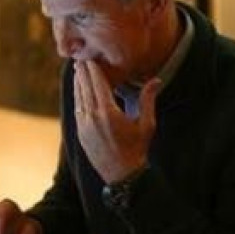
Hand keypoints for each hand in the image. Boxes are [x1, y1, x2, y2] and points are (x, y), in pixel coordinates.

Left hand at [74, 60, 159, 182]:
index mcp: (109, 113)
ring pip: (79, 99)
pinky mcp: (80, 133)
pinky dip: (78, 98)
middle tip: (80, 59)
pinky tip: (78, 91)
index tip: (90, 59)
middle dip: (83, 73)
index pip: (98, 85)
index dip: (93, 71)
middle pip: (85, 89)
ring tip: (78, 72)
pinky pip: (77, 110)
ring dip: (78, 84)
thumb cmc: (137, 149)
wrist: (122, 175)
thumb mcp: (146, 124)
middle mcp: (93, 117)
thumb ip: (148, 100)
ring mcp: (84, 126)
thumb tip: (156, 80)